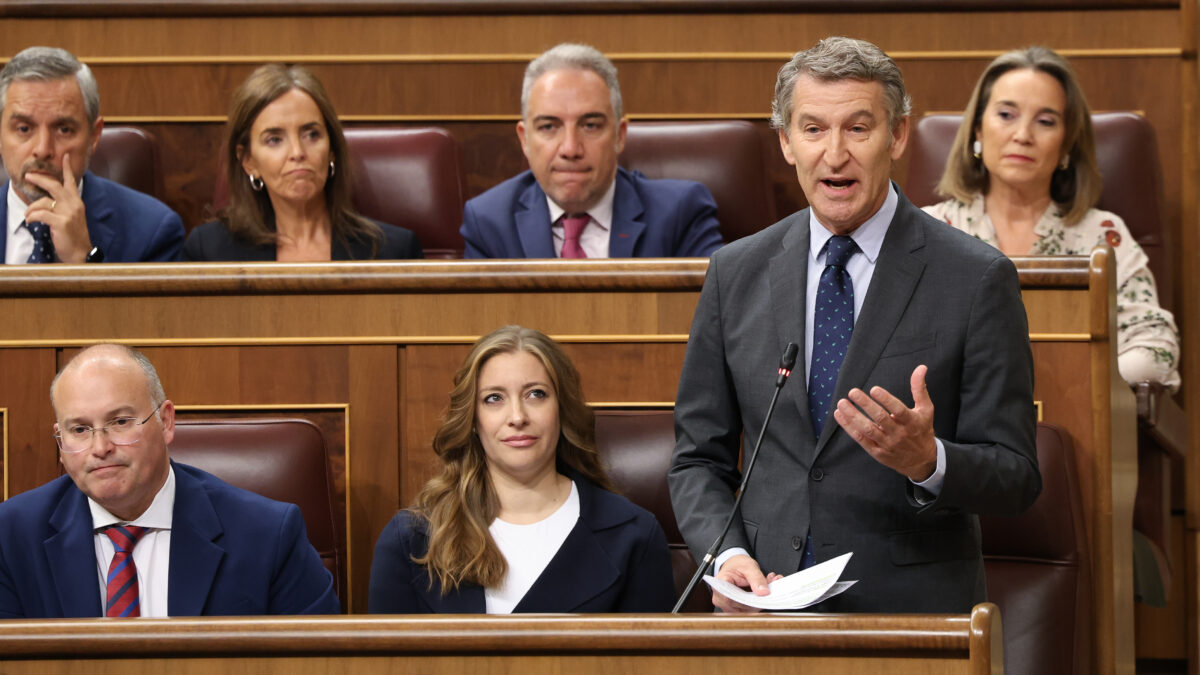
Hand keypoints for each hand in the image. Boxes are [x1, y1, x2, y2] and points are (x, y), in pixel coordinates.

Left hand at [22, 153, 90, 262]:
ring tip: (28, 215)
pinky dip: (31, 217)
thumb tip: (42, 201)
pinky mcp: (61, 222)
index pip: (71, 182)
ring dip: (31, 208)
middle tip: (28, 176)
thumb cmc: (73, 236)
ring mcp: (68, 213)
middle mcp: (74, 205)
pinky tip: (30, 221)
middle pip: (54, 186)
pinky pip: (39, 214)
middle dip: (39, 179)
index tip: (66, 156)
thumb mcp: (70, 217)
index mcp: (77, 202)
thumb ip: (61, 206)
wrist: (81, 253)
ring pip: (43, 201)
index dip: (67, 168)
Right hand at [712, 554, 779, 613]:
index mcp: (719, 585)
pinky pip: (750, 610)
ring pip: (747, 610)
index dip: (746, 600)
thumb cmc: (738, 565)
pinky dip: (759, 602)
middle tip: (772, 585)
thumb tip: (764, 593)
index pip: (730, 599)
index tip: (762, 594)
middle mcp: (721, 598)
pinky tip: (764, 591)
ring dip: (760, 600)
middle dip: (758, 599)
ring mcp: (728, 606)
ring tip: (769, 585)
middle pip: (740, 606)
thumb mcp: (748, 566)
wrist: (736, 566)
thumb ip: (756, 579)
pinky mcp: (737, 609)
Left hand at [833, 364, 936, 481]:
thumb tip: (921, 367)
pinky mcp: (877, 452)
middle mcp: (899, 433)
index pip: (898, 410)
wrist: (922, 461)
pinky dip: (849, 428)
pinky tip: (839, 415)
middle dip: (865, 405)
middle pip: (880, 418)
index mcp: (911, 422)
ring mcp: (887, 444)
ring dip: (853, 416)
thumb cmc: (922, 430)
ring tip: (841, 403)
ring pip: (868, 429)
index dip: (886, 400)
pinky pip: (861, 439)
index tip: (874, 389)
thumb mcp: (925, 409)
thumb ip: (919, 388)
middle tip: (853, 392)